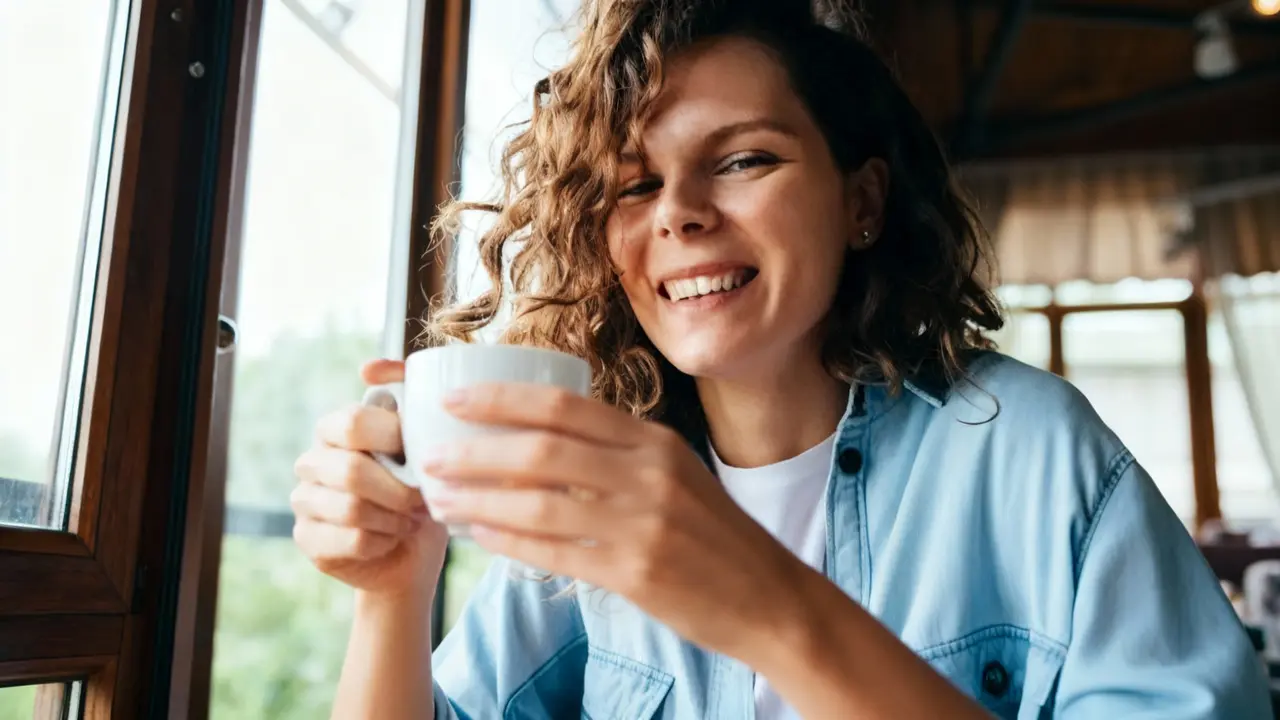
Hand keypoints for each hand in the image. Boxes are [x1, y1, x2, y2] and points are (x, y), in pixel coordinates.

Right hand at [292, 359, 448, 596]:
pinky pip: (352, 540)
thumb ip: (407, 400)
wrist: (412, 552)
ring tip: (410, 520)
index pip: (351, 423)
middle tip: (422, 501)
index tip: (423, 456)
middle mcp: (312, 460)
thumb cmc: (421, 489)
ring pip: (351, 509)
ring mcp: (304, 500)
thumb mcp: (426, 443)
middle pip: (350, 472)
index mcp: (336, 428)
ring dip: (394, 518)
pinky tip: (392, 538)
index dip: (392, 439)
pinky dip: (385, 541)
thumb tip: (369, 368)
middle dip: (399, 491)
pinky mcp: (307, 538)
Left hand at [421, 383, 807, 658]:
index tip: (456, 400)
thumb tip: (543, 439)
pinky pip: (554, 554)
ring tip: (441, 498)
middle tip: (432, 453)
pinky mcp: (635, 574)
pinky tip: (480, 538)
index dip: (501, 399)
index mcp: (655, 441)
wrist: (769, 597)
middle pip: (542, 449)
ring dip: (479, 500)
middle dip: (476, 449)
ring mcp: (642, 525)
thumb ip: (620, 454)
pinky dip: (508, 544)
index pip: (564, 406)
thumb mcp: (677, 474)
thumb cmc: (715, 535)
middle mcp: (648, 475)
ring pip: (538, 503)